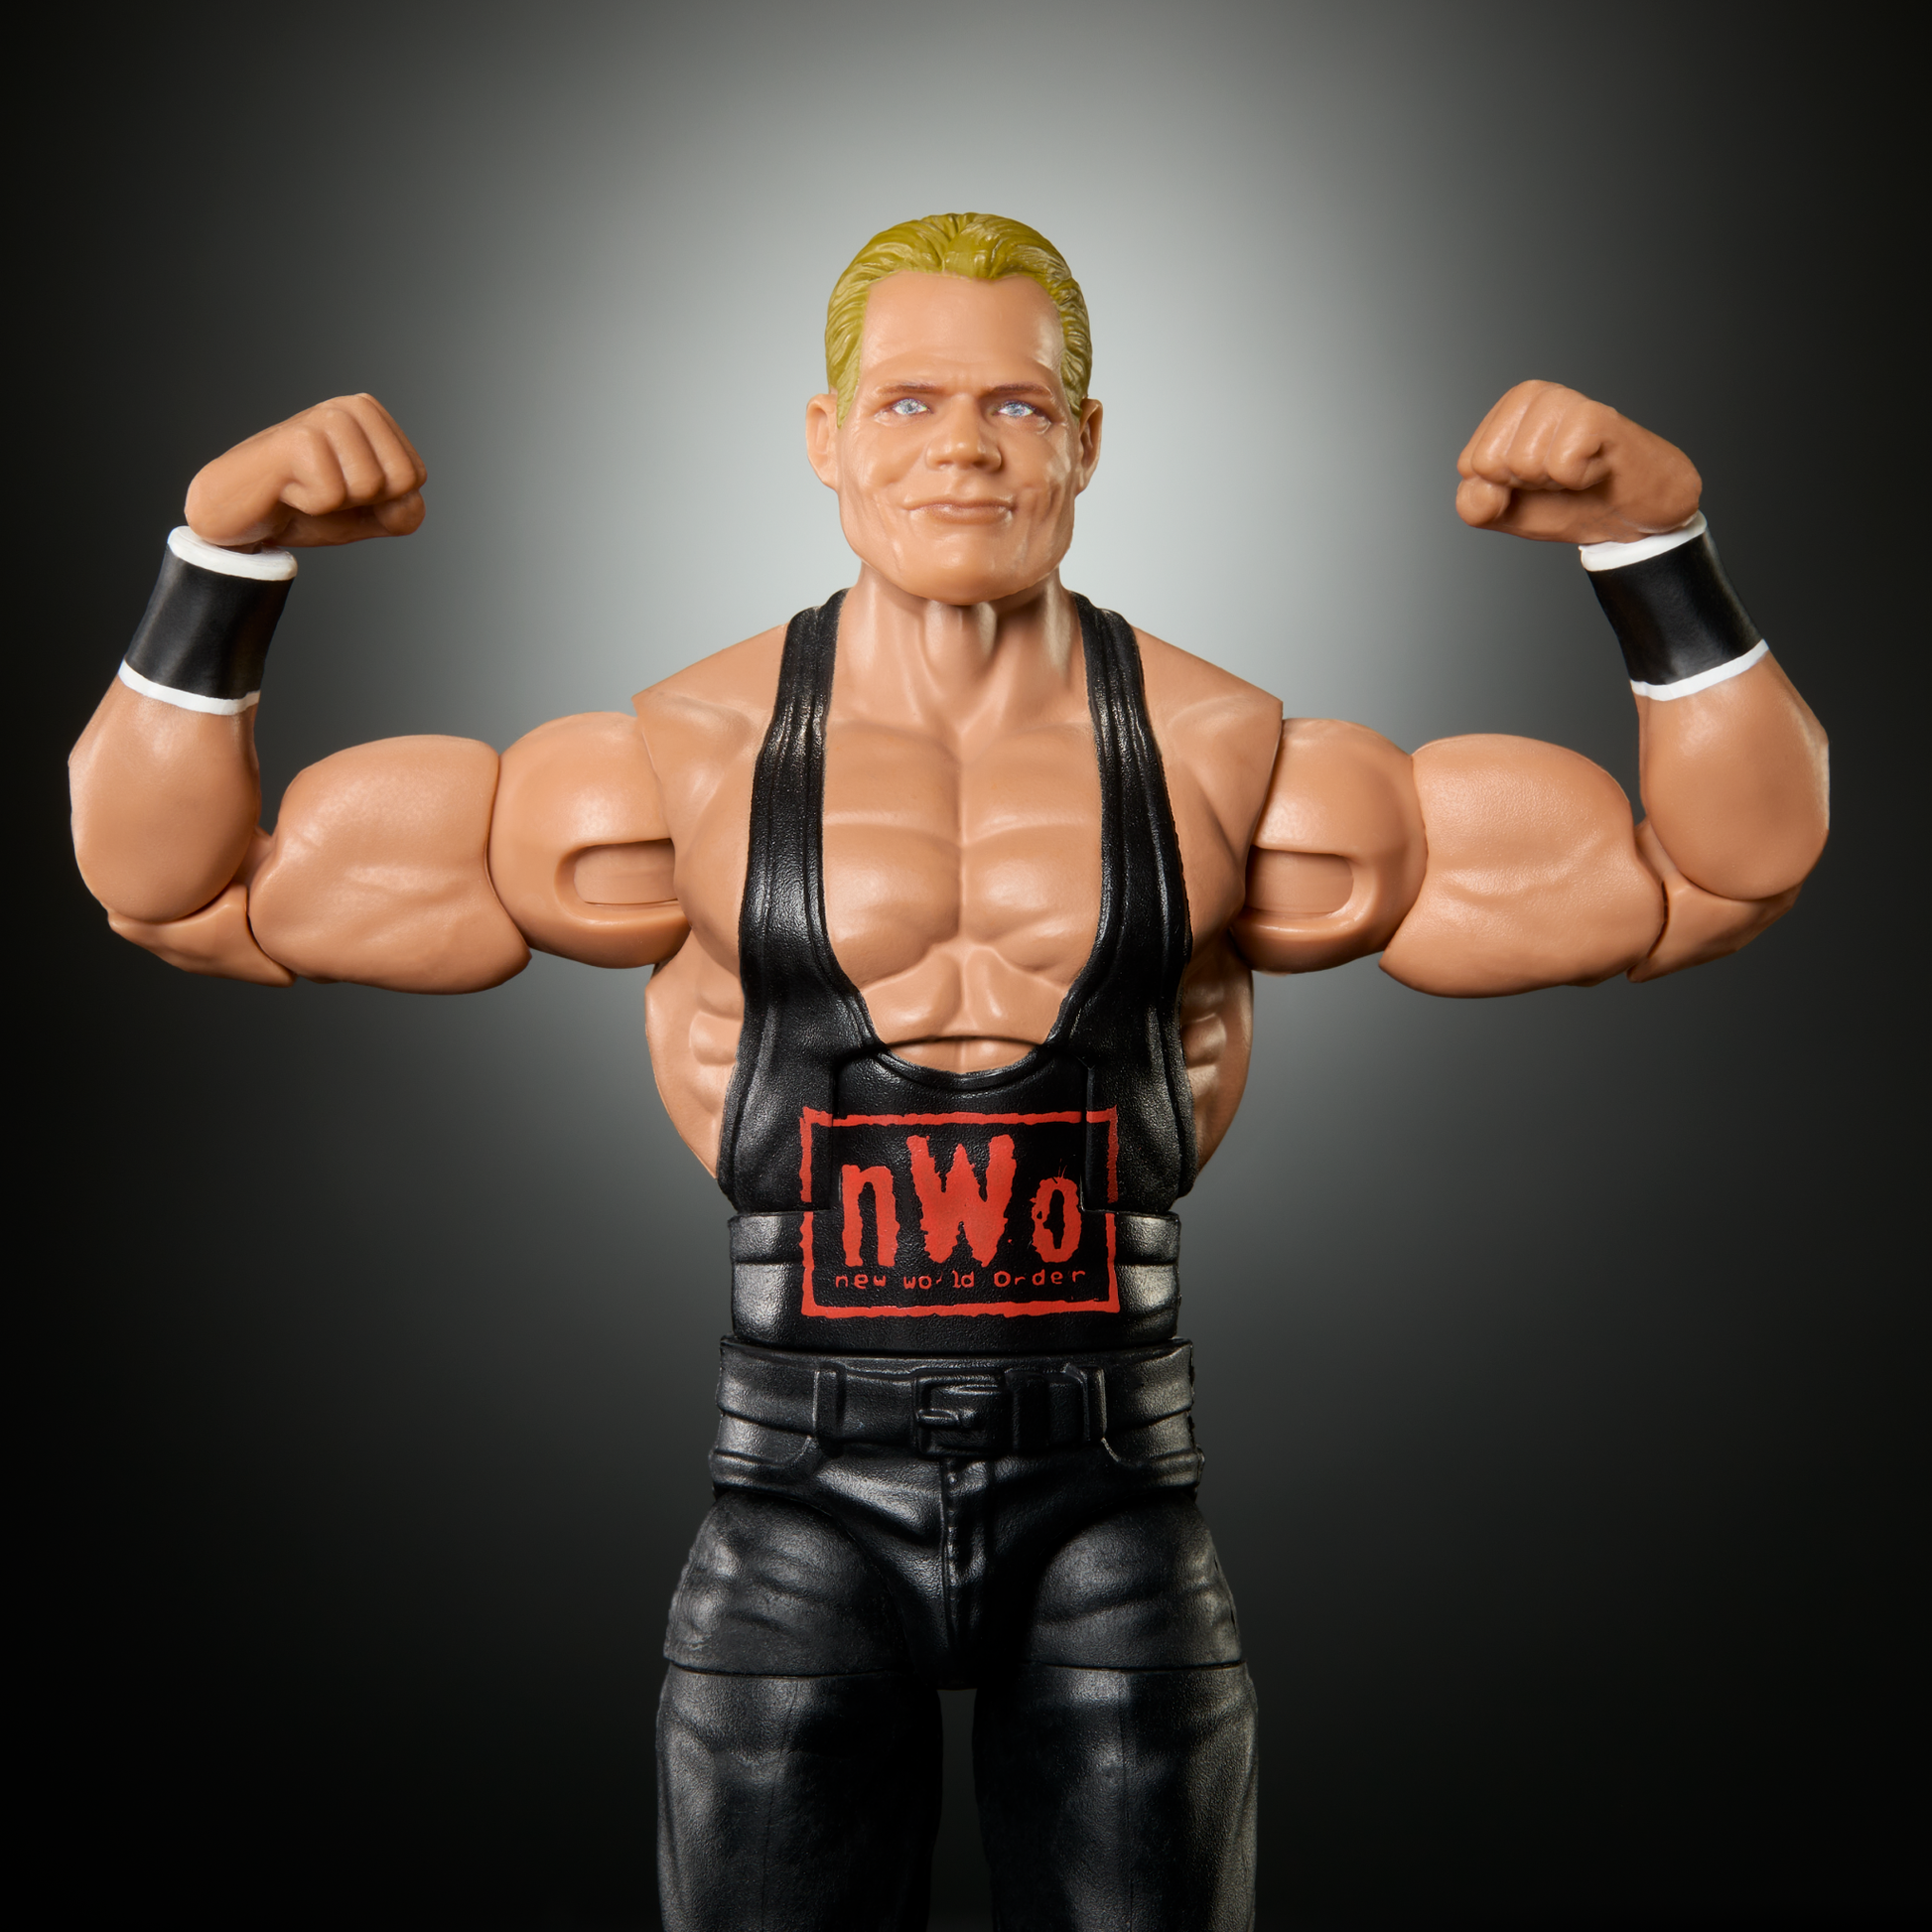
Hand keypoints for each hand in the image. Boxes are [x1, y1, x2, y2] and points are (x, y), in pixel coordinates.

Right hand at [183, 394, 426, 548]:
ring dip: (335, 503)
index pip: (415, 476)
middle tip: (325, 489)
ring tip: (305, 485)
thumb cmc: (305, 506)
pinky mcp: (298, 438)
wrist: (238, 510)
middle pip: (400, 480)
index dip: (383, 501)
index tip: (345, 490)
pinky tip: (286, 487)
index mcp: (372, 416)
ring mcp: (324, 417)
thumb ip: (405, 513)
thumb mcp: (369, 516)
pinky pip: (332, 495)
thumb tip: (405, 498)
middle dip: (365, 502)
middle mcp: (350, 407)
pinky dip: (309, 505)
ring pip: (369, 485)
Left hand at [1455, 380, 1699, 544]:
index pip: (1470, 466)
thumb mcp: (1507, 513)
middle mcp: (1532, 394)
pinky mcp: (1594, 414)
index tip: (1538, 482)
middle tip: (1561, 476)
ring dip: (1554, 482)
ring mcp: (1563, 400)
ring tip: (1579, 470)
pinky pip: (1560, 466)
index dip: (1504, 490)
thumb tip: (1485, 487)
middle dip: (1526, 486)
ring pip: (1521, 464)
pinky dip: (1580, 481)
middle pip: (1489, 464)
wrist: (1635, 514)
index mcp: (1506, 411)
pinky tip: (1598, 467)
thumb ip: (1473, 505)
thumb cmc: (1573, 502)